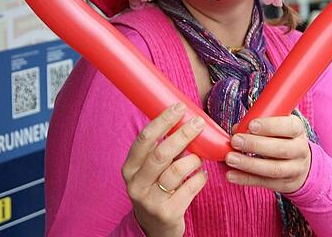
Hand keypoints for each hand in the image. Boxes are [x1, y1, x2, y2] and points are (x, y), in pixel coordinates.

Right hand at [121, 103, 207, 236]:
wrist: (155, 227)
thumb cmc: (156, 189)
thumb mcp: (150, 170)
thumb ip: (161, 149)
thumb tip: (184, 120)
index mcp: (129, 168)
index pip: (144, 139)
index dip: (163, 121)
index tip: (179, 107)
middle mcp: (136, 184)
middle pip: (162, 153)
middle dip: (183, 135)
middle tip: (198, 123)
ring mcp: (151, 200)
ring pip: (177, 170)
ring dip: (193, 159)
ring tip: (199, 157)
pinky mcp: (168, 212)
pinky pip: (190, 187)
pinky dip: (200, 177)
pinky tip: (201, 174)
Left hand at [225, 116, 311, 192]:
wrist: (299, 163)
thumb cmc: (282, 139)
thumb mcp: (277, 127)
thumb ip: (259, 125)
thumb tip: (237, 128)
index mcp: (298, 130)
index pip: (289, 127)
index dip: (270, 126)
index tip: (251, 125)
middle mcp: (300, 150)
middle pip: (281, 149)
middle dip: (255, 144)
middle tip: (235, 140)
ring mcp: (294, 169)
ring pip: (273, 169)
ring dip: (249, 164)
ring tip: (230, 158)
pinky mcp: (284, 184)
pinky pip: (264, 182)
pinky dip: (245, 179)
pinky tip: (231, 174)